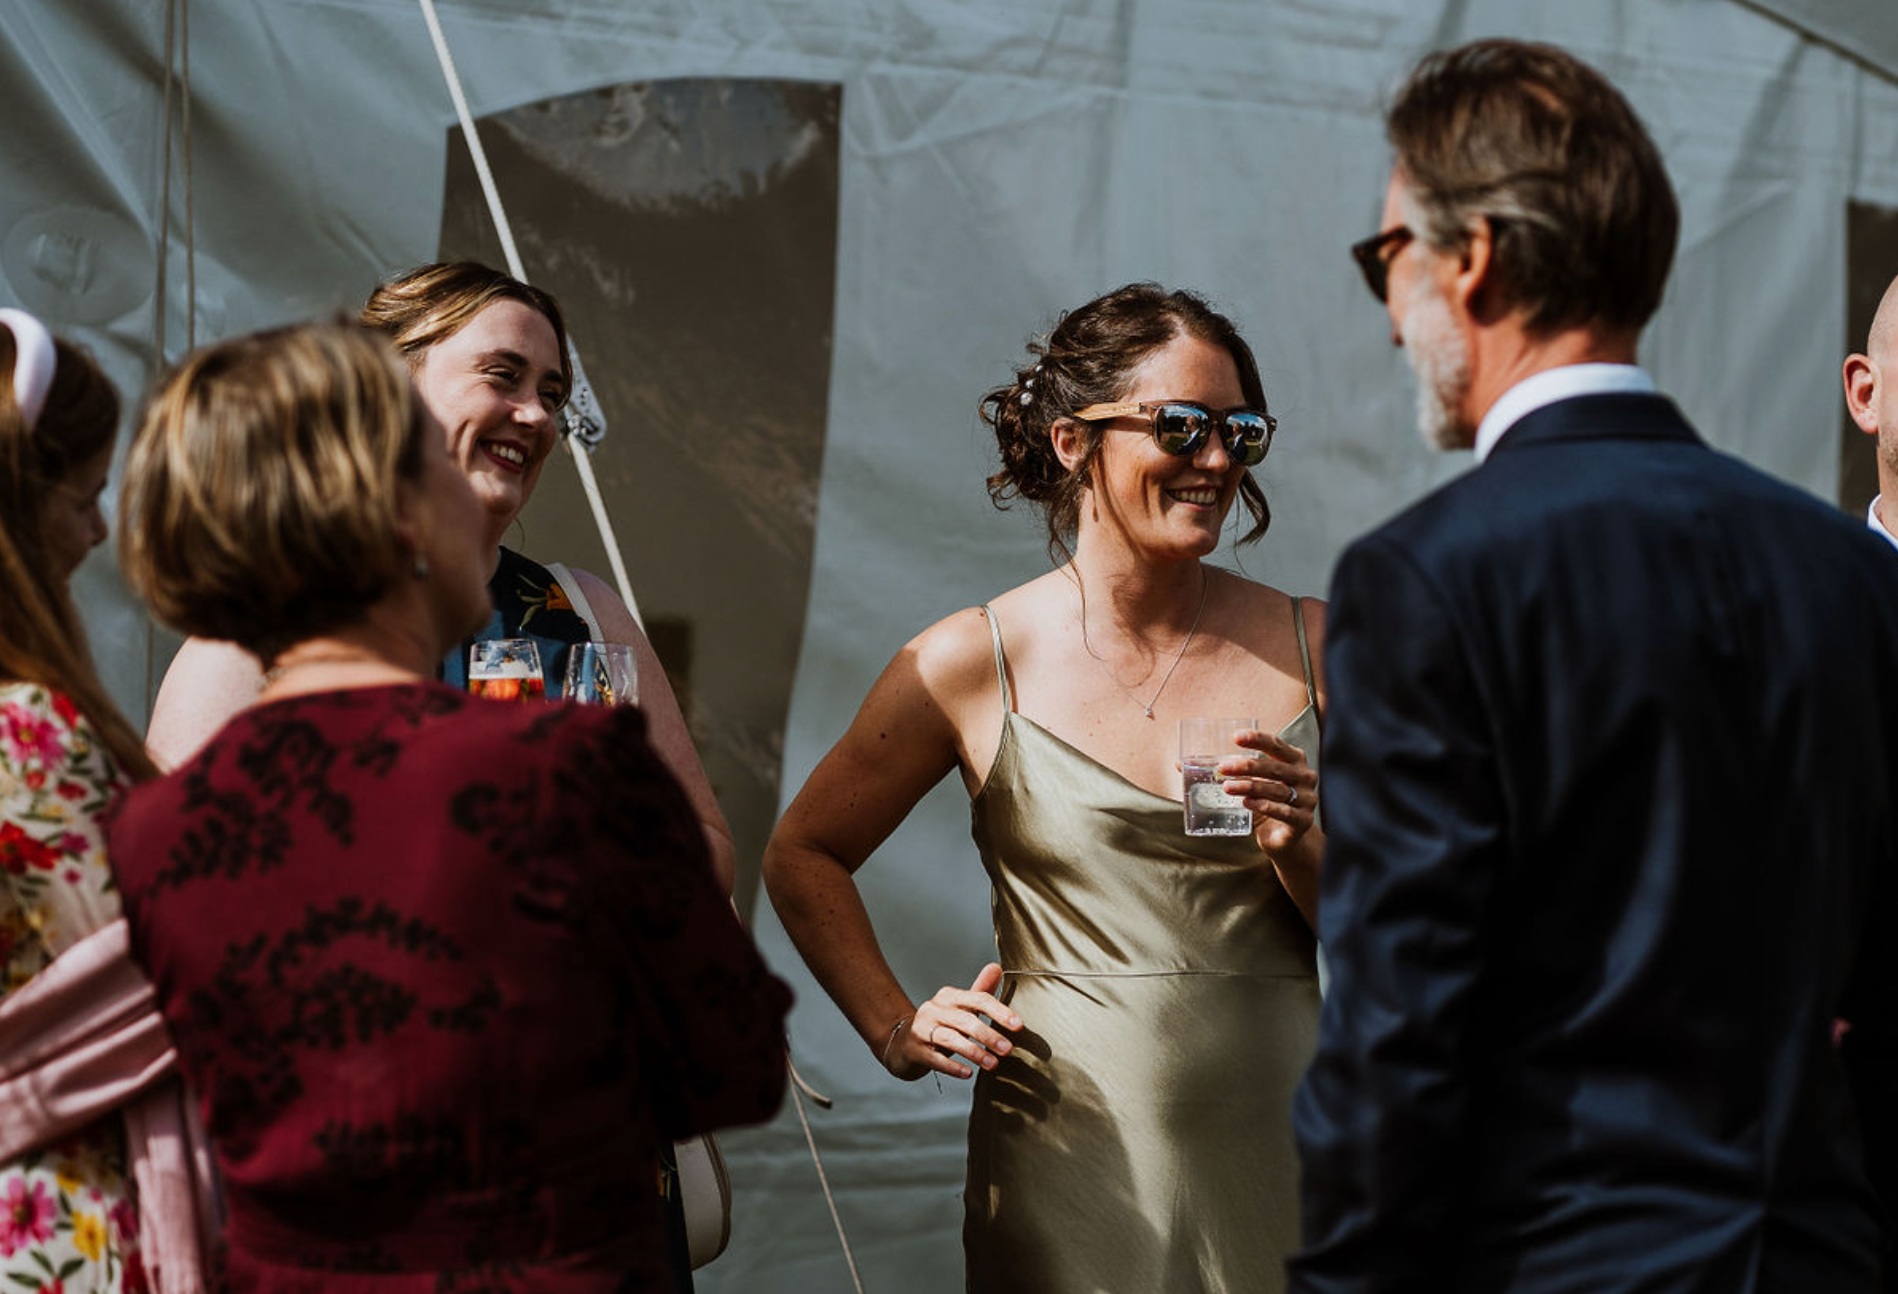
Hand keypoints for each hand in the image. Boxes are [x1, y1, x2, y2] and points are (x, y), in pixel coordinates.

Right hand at [881, 962, 1022, 1080]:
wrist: (901, 1042)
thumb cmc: (940, 1025)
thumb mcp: (959, 1007)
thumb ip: (979, 990)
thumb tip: (997, 967)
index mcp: (948, 996)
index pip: (977, 999)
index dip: (999, 1011)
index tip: (1018, 1025)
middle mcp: (933, 1009)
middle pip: (965, 1020)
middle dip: (988, 1034)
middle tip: (1007, 1049)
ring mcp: (922, 1030)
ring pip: (950, 1039)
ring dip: (974, 1052)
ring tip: (993, 1064)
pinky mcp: (914, 1051)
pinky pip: (934, 1059)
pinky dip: (952, 1067)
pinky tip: (968, 1073)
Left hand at [1219, 729, 1318, 857]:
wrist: (1284, 838)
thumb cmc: (1265, 803)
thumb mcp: (1248, 784)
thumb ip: (1222, 771)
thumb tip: (1180, 763)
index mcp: (1295, 760)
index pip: (1277, 745)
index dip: (1258, 739)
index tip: (1236, 737)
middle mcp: (1305, 776)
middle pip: (1274, 767)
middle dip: (1247, 766)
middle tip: (1222, 768)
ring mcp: (1307, 799)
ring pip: (1276, 789)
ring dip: (1250, 786)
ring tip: (1227, 787)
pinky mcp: (1303, 821)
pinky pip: (1284, 812)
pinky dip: (1265, 806)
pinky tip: (1247, 803)